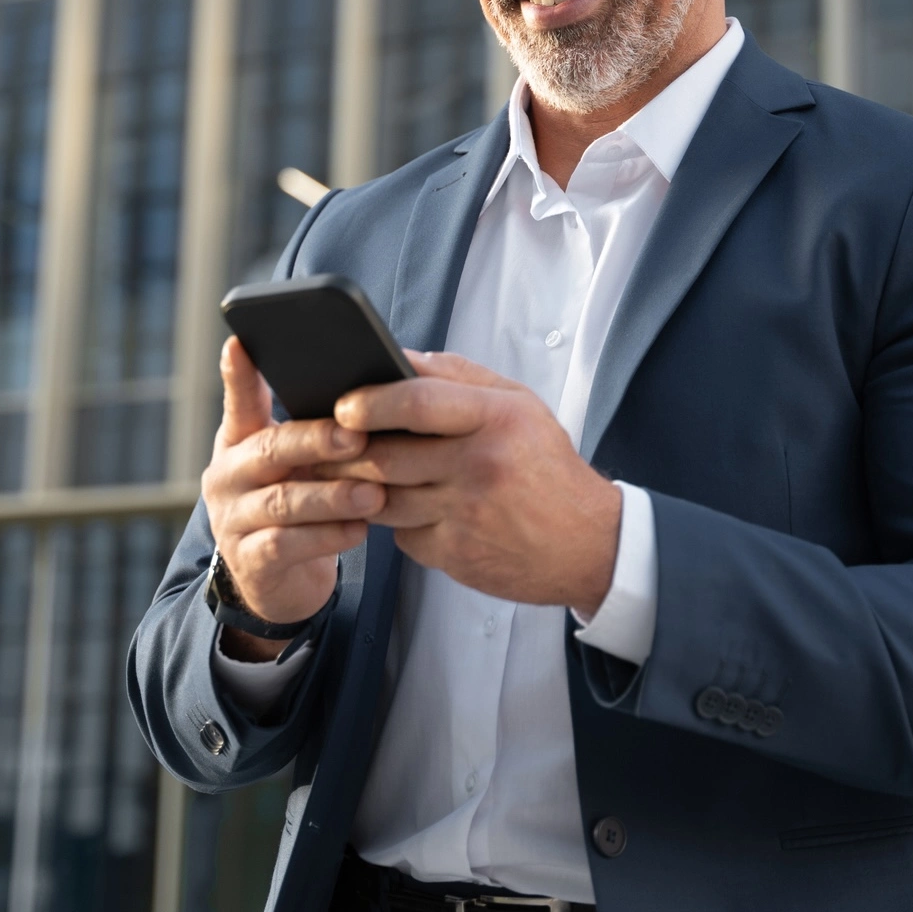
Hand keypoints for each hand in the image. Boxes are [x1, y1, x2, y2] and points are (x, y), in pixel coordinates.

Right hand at [201, 338, 387, 661]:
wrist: (279, 580)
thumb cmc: (299, 502)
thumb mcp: (296, 462)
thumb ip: (313, 428)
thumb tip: (369, 390)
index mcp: (240, 441)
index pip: (239, 400)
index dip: (239, 373)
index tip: (240, 342)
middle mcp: (228, 475)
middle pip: (270, 449)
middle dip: (315, 441)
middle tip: (356, 436)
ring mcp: (232, 520)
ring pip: (282, 502)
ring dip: (331, 496)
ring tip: (373, 493)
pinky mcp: (250, 561)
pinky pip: (288, 545)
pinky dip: (327, 537)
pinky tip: (359, 530)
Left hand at [315, 352, 620, 615]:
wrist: (590, 544)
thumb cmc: (545, 465)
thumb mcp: (518, 404)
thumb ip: (456, 376)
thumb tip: (395, 356)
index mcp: (495, 418)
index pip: (416, 402)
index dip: (370, 402)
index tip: (342, 405)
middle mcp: (480, 465)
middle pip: (386, 456)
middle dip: (347, 451)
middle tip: (322, 443)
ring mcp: (466, 514)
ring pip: (383, 498)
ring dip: (359, 486)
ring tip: (344, 472)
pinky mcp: (455, 554)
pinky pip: (401, 533)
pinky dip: (394, 521)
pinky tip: (402, 508)